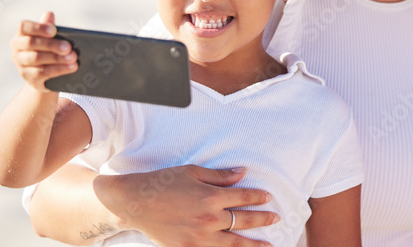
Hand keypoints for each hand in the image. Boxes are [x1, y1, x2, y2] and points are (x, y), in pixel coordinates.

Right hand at [11, 11, 76, 91]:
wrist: (44, 76)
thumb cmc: (46, 50)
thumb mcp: (48, 38)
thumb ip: (48, 26)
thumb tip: (49, 14)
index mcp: (21, 35)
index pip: (24, 27)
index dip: (39, 28)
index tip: (53, 30)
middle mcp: (17, 49)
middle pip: (32, 43)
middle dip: (51, 45)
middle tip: (68, 47)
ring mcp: (21, 64)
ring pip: (37, 59)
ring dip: (57, 58)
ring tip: (73, 57)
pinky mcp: (29, 78)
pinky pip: (43, 73)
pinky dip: (59, 69)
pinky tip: (72, 67)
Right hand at [95, 165, 279, 245]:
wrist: (136, 203)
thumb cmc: (164, 182)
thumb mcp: (193, 172)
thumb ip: (221, 175)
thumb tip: (243, 172)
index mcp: (212, 196)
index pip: (243, 197)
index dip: (258, 197)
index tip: (268, 197)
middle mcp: (209, 219)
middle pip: (243, 220)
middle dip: (262, 219)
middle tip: (276, 219)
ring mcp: (199, 237)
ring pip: (234, 243)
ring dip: (253, 244)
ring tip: (267, 245)